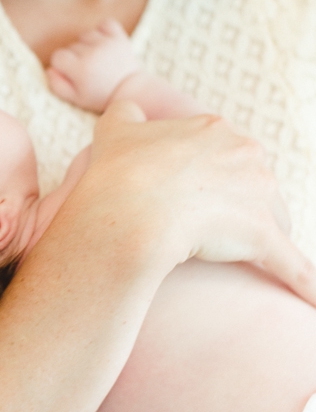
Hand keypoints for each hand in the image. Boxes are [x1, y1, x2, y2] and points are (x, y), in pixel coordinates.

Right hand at [47, 18, 140, 111]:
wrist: (131, 90)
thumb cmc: (99, 96)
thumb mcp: (75, 98)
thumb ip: (57, 85)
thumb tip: (49, 69)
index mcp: (80, 69)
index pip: (57, 56)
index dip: (61, 65)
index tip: (72, 74)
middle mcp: (92, 53)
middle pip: (71, 46)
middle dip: (75, 57)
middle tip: (88, 71)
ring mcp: (106, 43)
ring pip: (85, 36)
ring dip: (87, 45)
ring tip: (96, 59)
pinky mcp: (119, 37)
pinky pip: (105, 24)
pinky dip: (102, 31)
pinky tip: (103, 43)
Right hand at [83, 100, 315, 306]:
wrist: (128, 210)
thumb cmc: (121, 172)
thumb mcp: (116, 130)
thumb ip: (126, 114)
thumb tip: (127, 109)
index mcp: (213, 130)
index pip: (225, 153)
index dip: (209, 176)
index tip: (189, 192)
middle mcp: (245, 155)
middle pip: (254, 184)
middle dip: (237, 204)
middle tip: (204, 224)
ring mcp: (258, 194)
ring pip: (271, 219)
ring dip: (257, 237)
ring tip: (232, 257)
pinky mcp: (261, 235)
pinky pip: (292, 265)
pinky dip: (304, 283)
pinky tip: (313, 302)